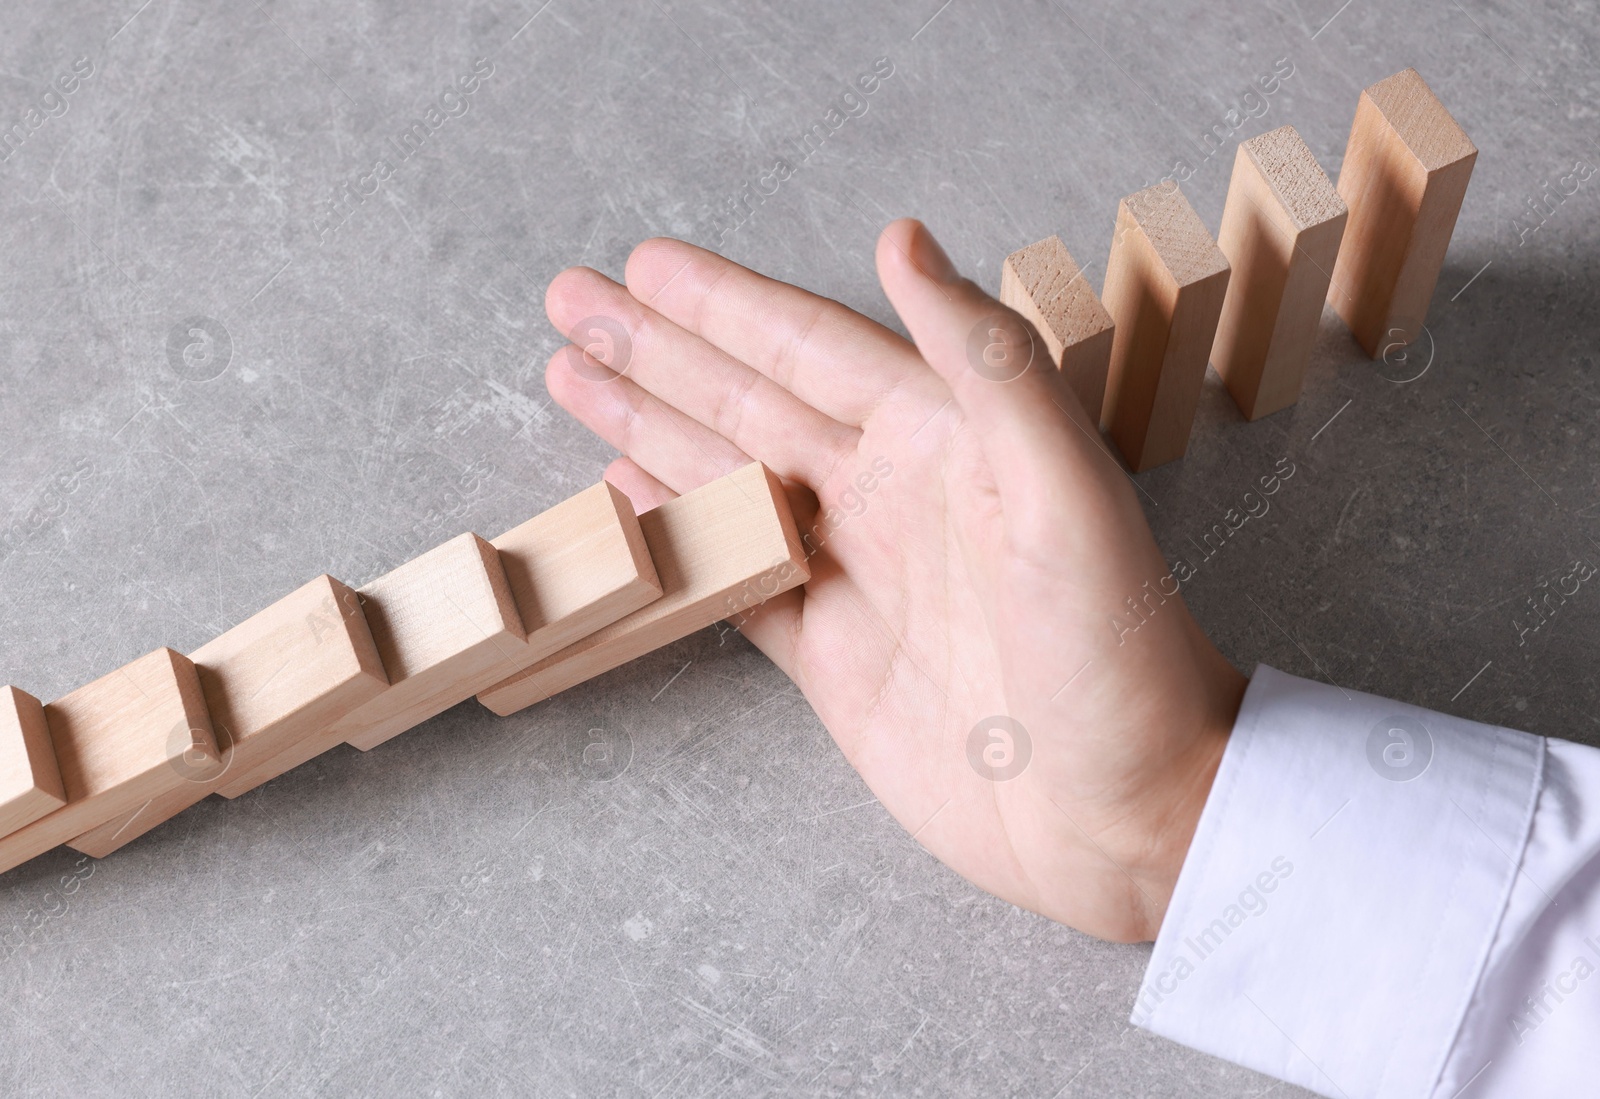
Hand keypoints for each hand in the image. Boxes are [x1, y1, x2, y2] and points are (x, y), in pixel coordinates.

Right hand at [542, 219, 1246, 942]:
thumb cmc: (1116, 653)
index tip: (643, 265)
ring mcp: (853, 576)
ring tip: (570, 378)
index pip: (806, 348)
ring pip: (724, 479)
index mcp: (940, 440)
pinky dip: (676, 539)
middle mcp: (888, 496)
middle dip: (655, 351)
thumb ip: (986, 363)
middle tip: (571, 302)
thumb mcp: (1064, 490)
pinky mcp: (832, 658)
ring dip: (647, 427)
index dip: (720, 305)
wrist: (1123, 814)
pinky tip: (627, 499)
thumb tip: (902, 239)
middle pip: (744, 400)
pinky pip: (732, 582)